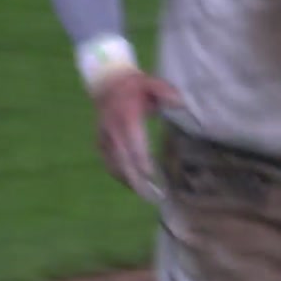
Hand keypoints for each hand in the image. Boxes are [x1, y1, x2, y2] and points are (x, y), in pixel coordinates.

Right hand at [92, 68, 182, 202]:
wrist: (106, 84)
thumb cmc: (134, 86)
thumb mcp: (151, 83)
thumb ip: (165, 91)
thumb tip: (180, 103)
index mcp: (126, 118)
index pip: (134, 147)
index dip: (143, 164)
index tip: (154, 177)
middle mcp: (113, 131)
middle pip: (123, 162)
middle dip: (137, 181)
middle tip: (152, 196)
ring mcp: (104, 138)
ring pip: (114, 166)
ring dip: (128, 181)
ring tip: (144, 195)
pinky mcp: (100, 142)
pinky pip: (108, 163)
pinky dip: (119, 175)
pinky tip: (131, 183)